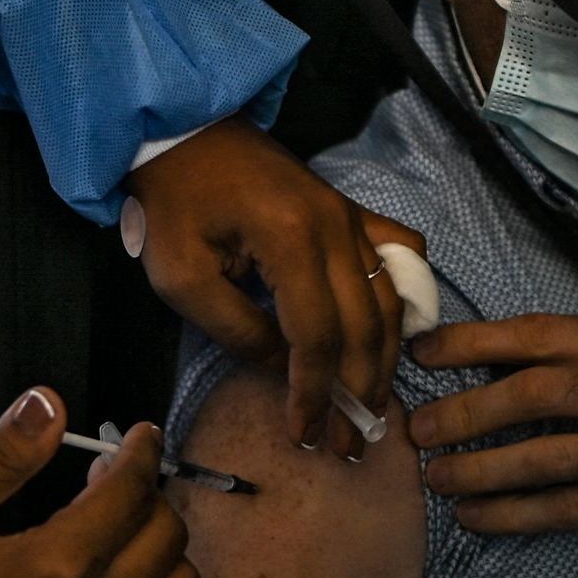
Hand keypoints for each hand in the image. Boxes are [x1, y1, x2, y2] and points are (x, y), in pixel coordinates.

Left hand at [126, 119, 426, 460]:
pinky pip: (399, 253)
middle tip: (349, 444)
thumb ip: (238, 330)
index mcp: (289, 239)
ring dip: (383, 360)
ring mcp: (349, 215)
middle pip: (365, 326)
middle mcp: (335, 226)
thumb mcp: (183, 278)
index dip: (315, 393)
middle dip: (358, 393)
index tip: (305, 436)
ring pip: (388, 299)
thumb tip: (285, 368)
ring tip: (371, 408)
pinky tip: (397, 333)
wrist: (182, 133)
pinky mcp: (350, 210)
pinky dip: (404, 297)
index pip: (318, 336)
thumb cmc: (173, 204)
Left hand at [404, 315, 577, 569]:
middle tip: (419, 427)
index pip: (545, 333)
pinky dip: (515, 515)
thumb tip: (504, 357)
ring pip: (550, 456)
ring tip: (436, 478)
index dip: (476, 342)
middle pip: (540, 391)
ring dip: (483, 469)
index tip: (422, 353)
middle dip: (470, 409)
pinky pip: (569, 508)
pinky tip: (476, 518)